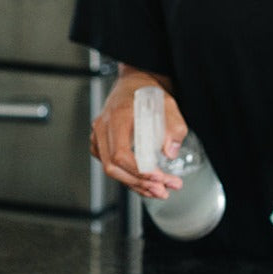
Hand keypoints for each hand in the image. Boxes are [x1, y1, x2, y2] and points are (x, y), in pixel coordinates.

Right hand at [90, 65, 186, 199]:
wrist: (134, 82)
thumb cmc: (148, 92)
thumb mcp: (169, 105)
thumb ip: (173, 128)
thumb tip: (169, 153)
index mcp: (118, 115)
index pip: (120, 153)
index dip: (138, 170)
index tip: (158, 177)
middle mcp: (103, 126)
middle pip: (112, 166)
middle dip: (139, 183)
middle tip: (164, 190)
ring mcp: (99, 134)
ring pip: (110, 169)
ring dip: (134, 184)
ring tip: (159, 191)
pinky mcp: (100, 142)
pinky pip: (109, 165)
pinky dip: (127, 177)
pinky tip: (144, 184)